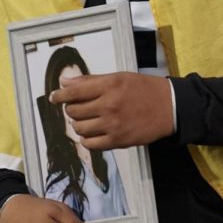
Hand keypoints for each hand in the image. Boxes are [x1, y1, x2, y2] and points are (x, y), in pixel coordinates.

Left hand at [51, 72, 173, 148]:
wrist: (169, 108)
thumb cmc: (144, 89)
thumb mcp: (119, 77)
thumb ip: (92, 81)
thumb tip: (66, 82)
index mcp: (109, 86)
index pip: (74, 92)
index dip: (59, 95)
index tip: (53, 97)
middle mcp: (109, 105)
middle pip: (74, 111)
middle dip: (71, 109)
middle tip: (76, 107)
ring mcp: (113, 125)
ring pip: (80, 128)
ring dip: (78, 124)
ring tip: (84, 120)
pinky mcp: (118, 141)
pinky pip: (91, 144)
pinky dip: (86, 140)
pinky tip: (90, 134)